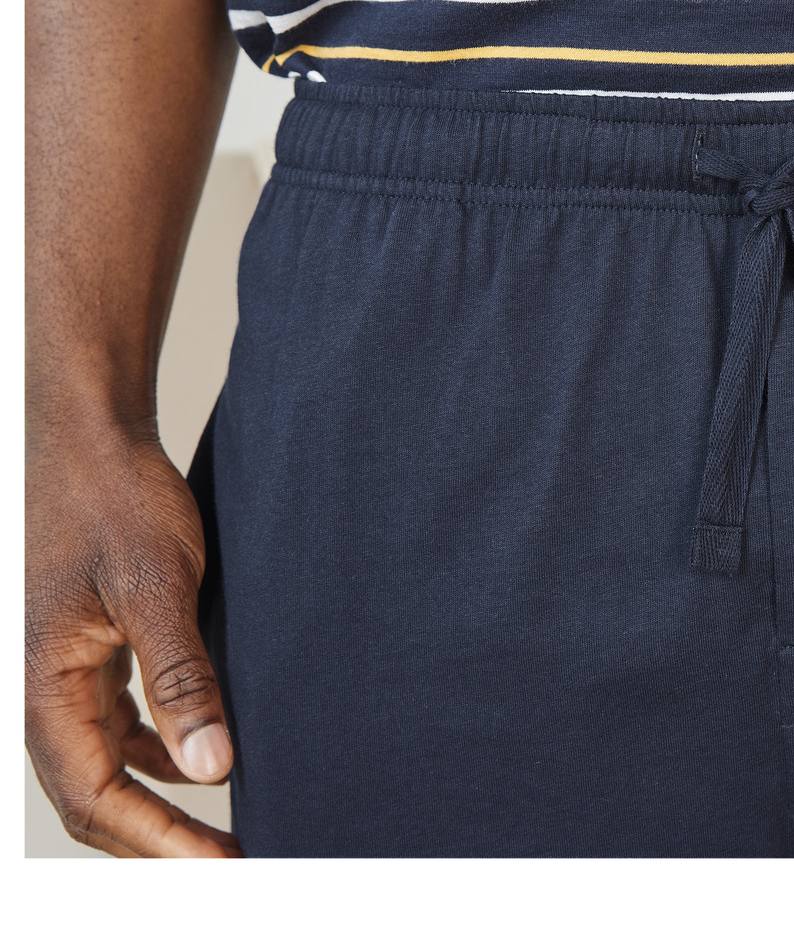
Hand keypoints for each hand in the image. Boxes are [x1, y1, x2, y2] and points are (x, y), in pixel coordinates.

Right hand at [25, 422, 241, 856]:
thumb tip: (215, 769)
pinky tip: (202, 759)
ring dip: (162, 802)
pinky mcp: (92, 652)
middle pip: (98, 797)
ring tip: (227, 827)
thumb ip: (183, 679)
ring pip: (108, 766)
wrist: (90, 438)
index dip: (161, 844)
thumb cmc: (114, 500)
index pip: (97, 800)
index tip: (224, 869)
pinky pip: (118, 726)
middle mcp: (47, 692)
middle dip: (162, 842)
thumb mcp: (157, 587)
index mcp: (46, 688)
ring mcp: (67, 674)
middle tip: (233, 865)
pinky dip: (159, 752)